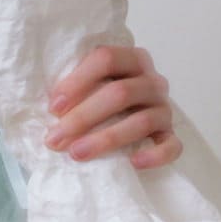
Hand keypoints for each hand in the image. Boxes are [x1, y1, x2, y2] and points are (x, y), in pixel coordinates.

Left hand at [44, 44, 180, 169]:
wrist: (127, 116)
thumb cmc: (99, 97)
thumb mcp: (88, 84)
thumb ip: (74, 86)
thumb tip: (48, 107)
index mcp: (131, 59)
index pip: (106, 59)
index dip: (77, 81)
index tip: (54, 107)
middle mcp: (152, 81)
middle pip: (120, 93)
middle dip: (83, 117)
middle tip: (55, 139)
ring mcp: (164, 108)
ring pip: (141, 121)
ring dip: (106, 139)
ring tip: (77, 153)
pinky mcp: (171, 135)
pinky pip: (172, 146)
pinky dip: (155, 155)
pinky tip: (133, 163)